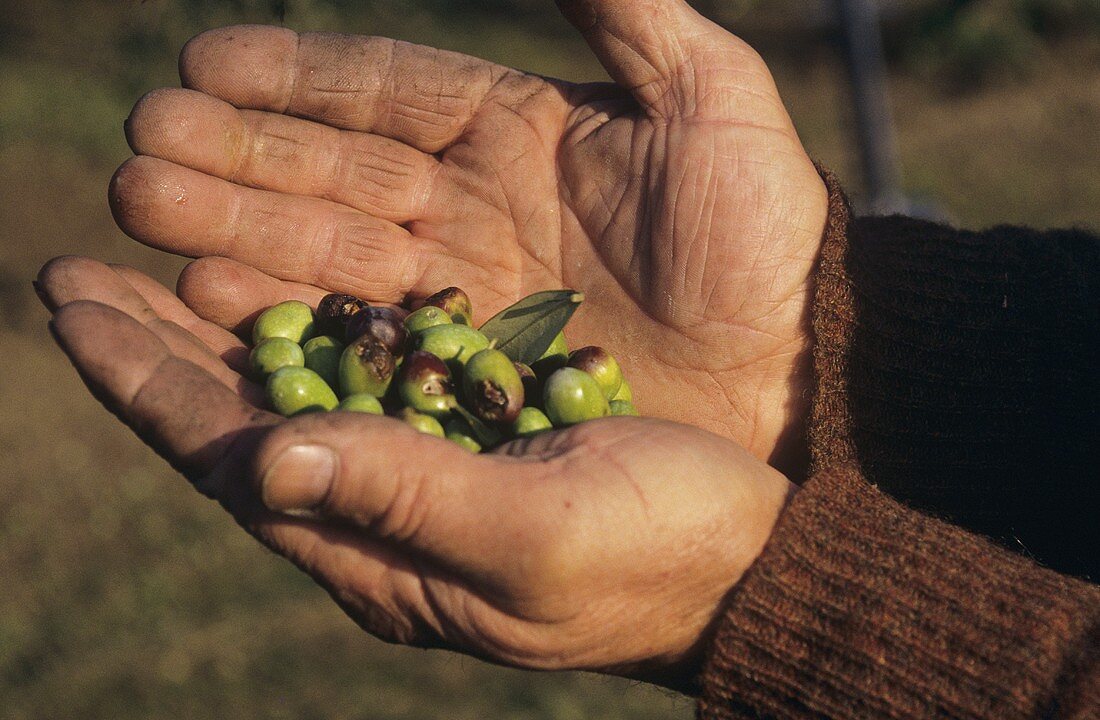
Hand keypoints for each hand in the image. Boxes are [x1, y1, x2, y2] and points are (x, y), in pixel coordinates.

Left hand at [37, 256, 792, 692]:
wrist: (745, 559)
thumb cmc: (657, 559)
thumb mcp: (537, 538)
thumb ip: (409, 500)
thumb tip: (266, 459)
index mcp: (382, 554)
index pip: (228, 461)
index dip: (143, 381)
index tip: (70, 298)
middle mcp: (384, 517)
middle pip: (241, 425)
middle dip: (158, 350)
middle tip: (82, 272)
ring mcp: (426, 476)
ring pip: (298, 396)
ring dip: (227, 330)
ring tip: (164, 260)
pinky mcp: (471, 442)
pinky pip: (368, 379)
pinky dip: (319, 326)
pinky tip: (297, 282)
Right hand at [111, 0, 827, 476]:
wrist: (803, 370)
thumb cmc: (769, 236)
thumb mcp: (711, 100)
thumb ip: (626, 9)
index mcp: (518, 130)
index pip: (389, 90)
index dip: (298, 76)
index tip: (205, 64)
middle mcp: (474, 206)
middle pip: (337, 172)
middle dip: (240, 158)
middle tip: (146, 150)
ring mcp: (464, 292)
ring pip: (331, 251)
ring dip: (239, 230)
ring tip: (152, 215)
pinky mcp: (466, 372)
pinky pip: (363, 334)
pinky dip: (289, 314)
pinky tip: (215, 296)